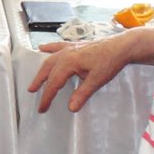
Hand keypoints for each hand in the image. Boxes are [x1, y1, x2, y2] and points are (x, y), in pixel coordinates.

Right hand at [28, 27, 153, 113]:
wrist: (121, 46)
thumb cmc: (110, 62)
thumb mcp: (97, 80)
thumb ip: (82, 94)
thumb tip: (71, 108)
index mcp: (69, 63)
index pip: (54, 83)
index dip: (47, 97)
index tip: (42, 108)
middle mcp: (66, 54)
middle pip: (47, 69)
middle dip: (39, 82)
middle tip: (33, 92)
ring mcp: (70, 47)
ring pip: (50, 59)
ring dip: (42, 69)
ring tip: (35, 78)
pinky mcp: (75, 45)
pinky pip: (57, 46)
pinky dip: (49, 48)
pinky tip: (42, 48)